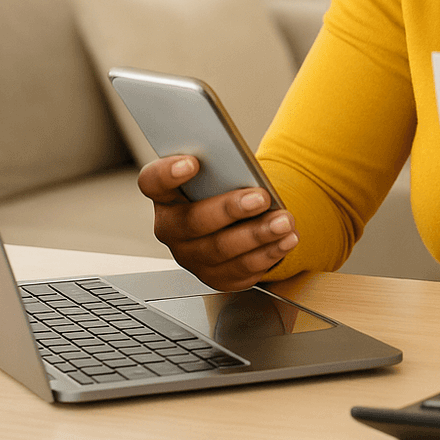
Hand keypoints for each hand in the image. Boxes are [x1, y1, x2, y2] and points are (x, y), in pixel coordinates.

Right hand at [137, 155, 297, 291]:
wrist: (243, 221)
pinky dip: (268, 254)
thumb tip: (240, 163)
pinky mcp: (216, 277)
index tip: (192, 162)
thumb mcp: (223, 175)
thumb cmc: (228, 189)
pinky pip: (241, 270)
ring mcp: (192, 257)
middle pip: (193, 222)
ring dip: (257, 235)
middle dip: (230, 209)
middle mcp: (172, 229)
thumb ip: (224, 167)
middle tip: (261, 198)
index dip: (167, 174)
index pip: (153, 182)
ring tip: (283, 221)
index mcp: (167, 196)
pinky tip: (286, 239)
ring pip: (221, 250)